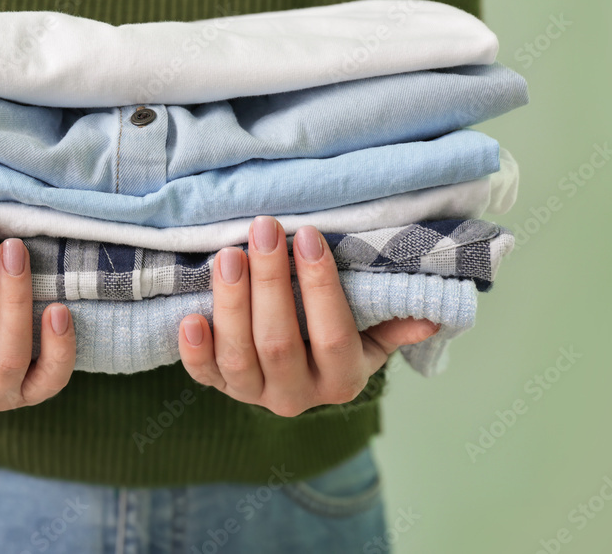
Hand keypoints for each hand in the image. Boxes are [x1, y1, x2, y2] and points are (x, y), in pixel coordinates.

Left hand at [178, 217, 438, 416]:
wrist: (300, 377)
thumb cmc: (338, 340)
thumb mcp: (373, 337)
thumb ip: (395, 325)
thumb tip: (434, 314)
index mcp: (342, 379)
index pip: (332, 334)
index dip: (320, 286)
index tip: (309, 236)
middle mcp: (297, 395)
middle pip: (278, 342)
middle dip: (269, 282)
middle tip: (264, 230)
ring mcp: (255, 394)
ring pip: (238, 356)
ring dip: (231, 304)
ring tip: (229, 255)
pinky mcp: (220, 388)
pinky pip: (204, 376)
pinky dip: (195, 351)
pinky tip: (190, 318)